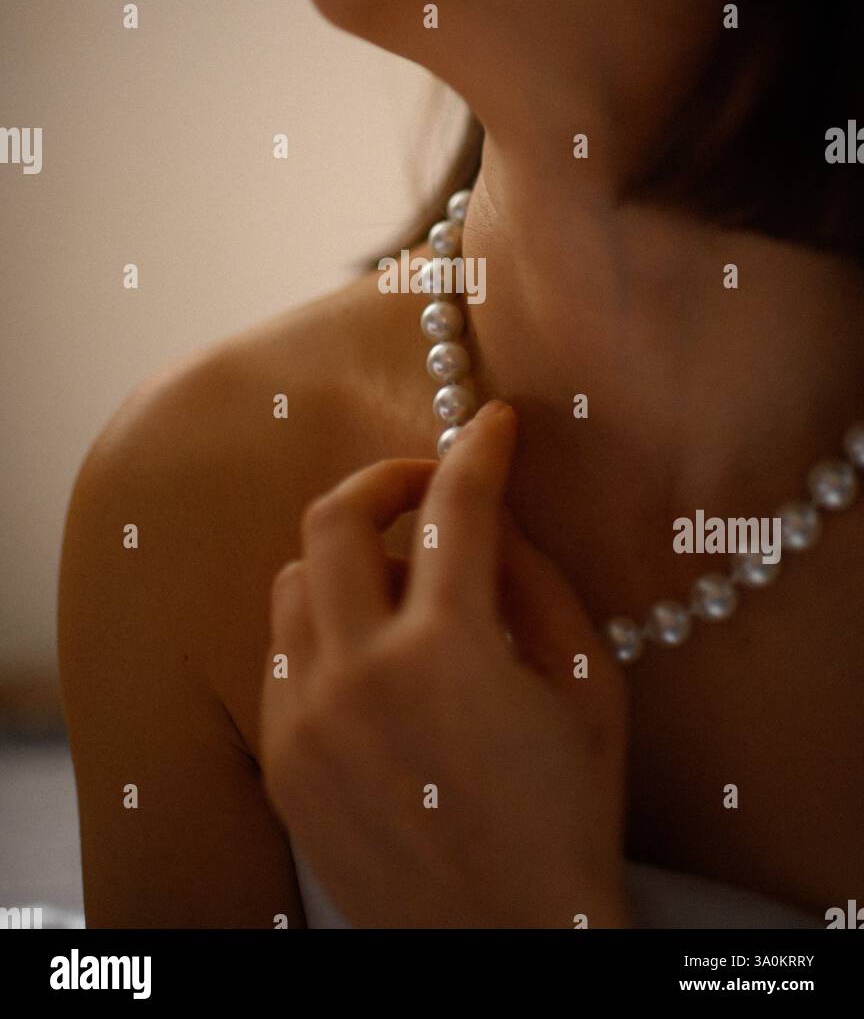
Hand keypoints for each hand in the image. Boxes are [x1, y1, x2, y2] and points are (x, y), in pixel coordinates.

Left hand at [259, 400, 630, 927]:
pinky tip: (372, 658)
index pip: (454, 507)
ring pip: (294, 581)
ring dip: (348, 559)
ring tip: (402, 587)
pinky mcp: (280, 761)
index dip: (479, 450)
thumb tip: (494, 514)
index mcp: (448, 652)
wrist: (504, 941)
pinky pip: (282, 653)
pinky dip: (326, 629)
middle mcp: (358, 675)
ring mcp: (304, 720)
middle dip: (384, 477)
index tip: (492, 425)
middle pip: (333, 518)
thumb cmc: (567, 815)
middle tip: (424, 484)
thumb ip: (538, 582)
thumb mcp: (588, 687)